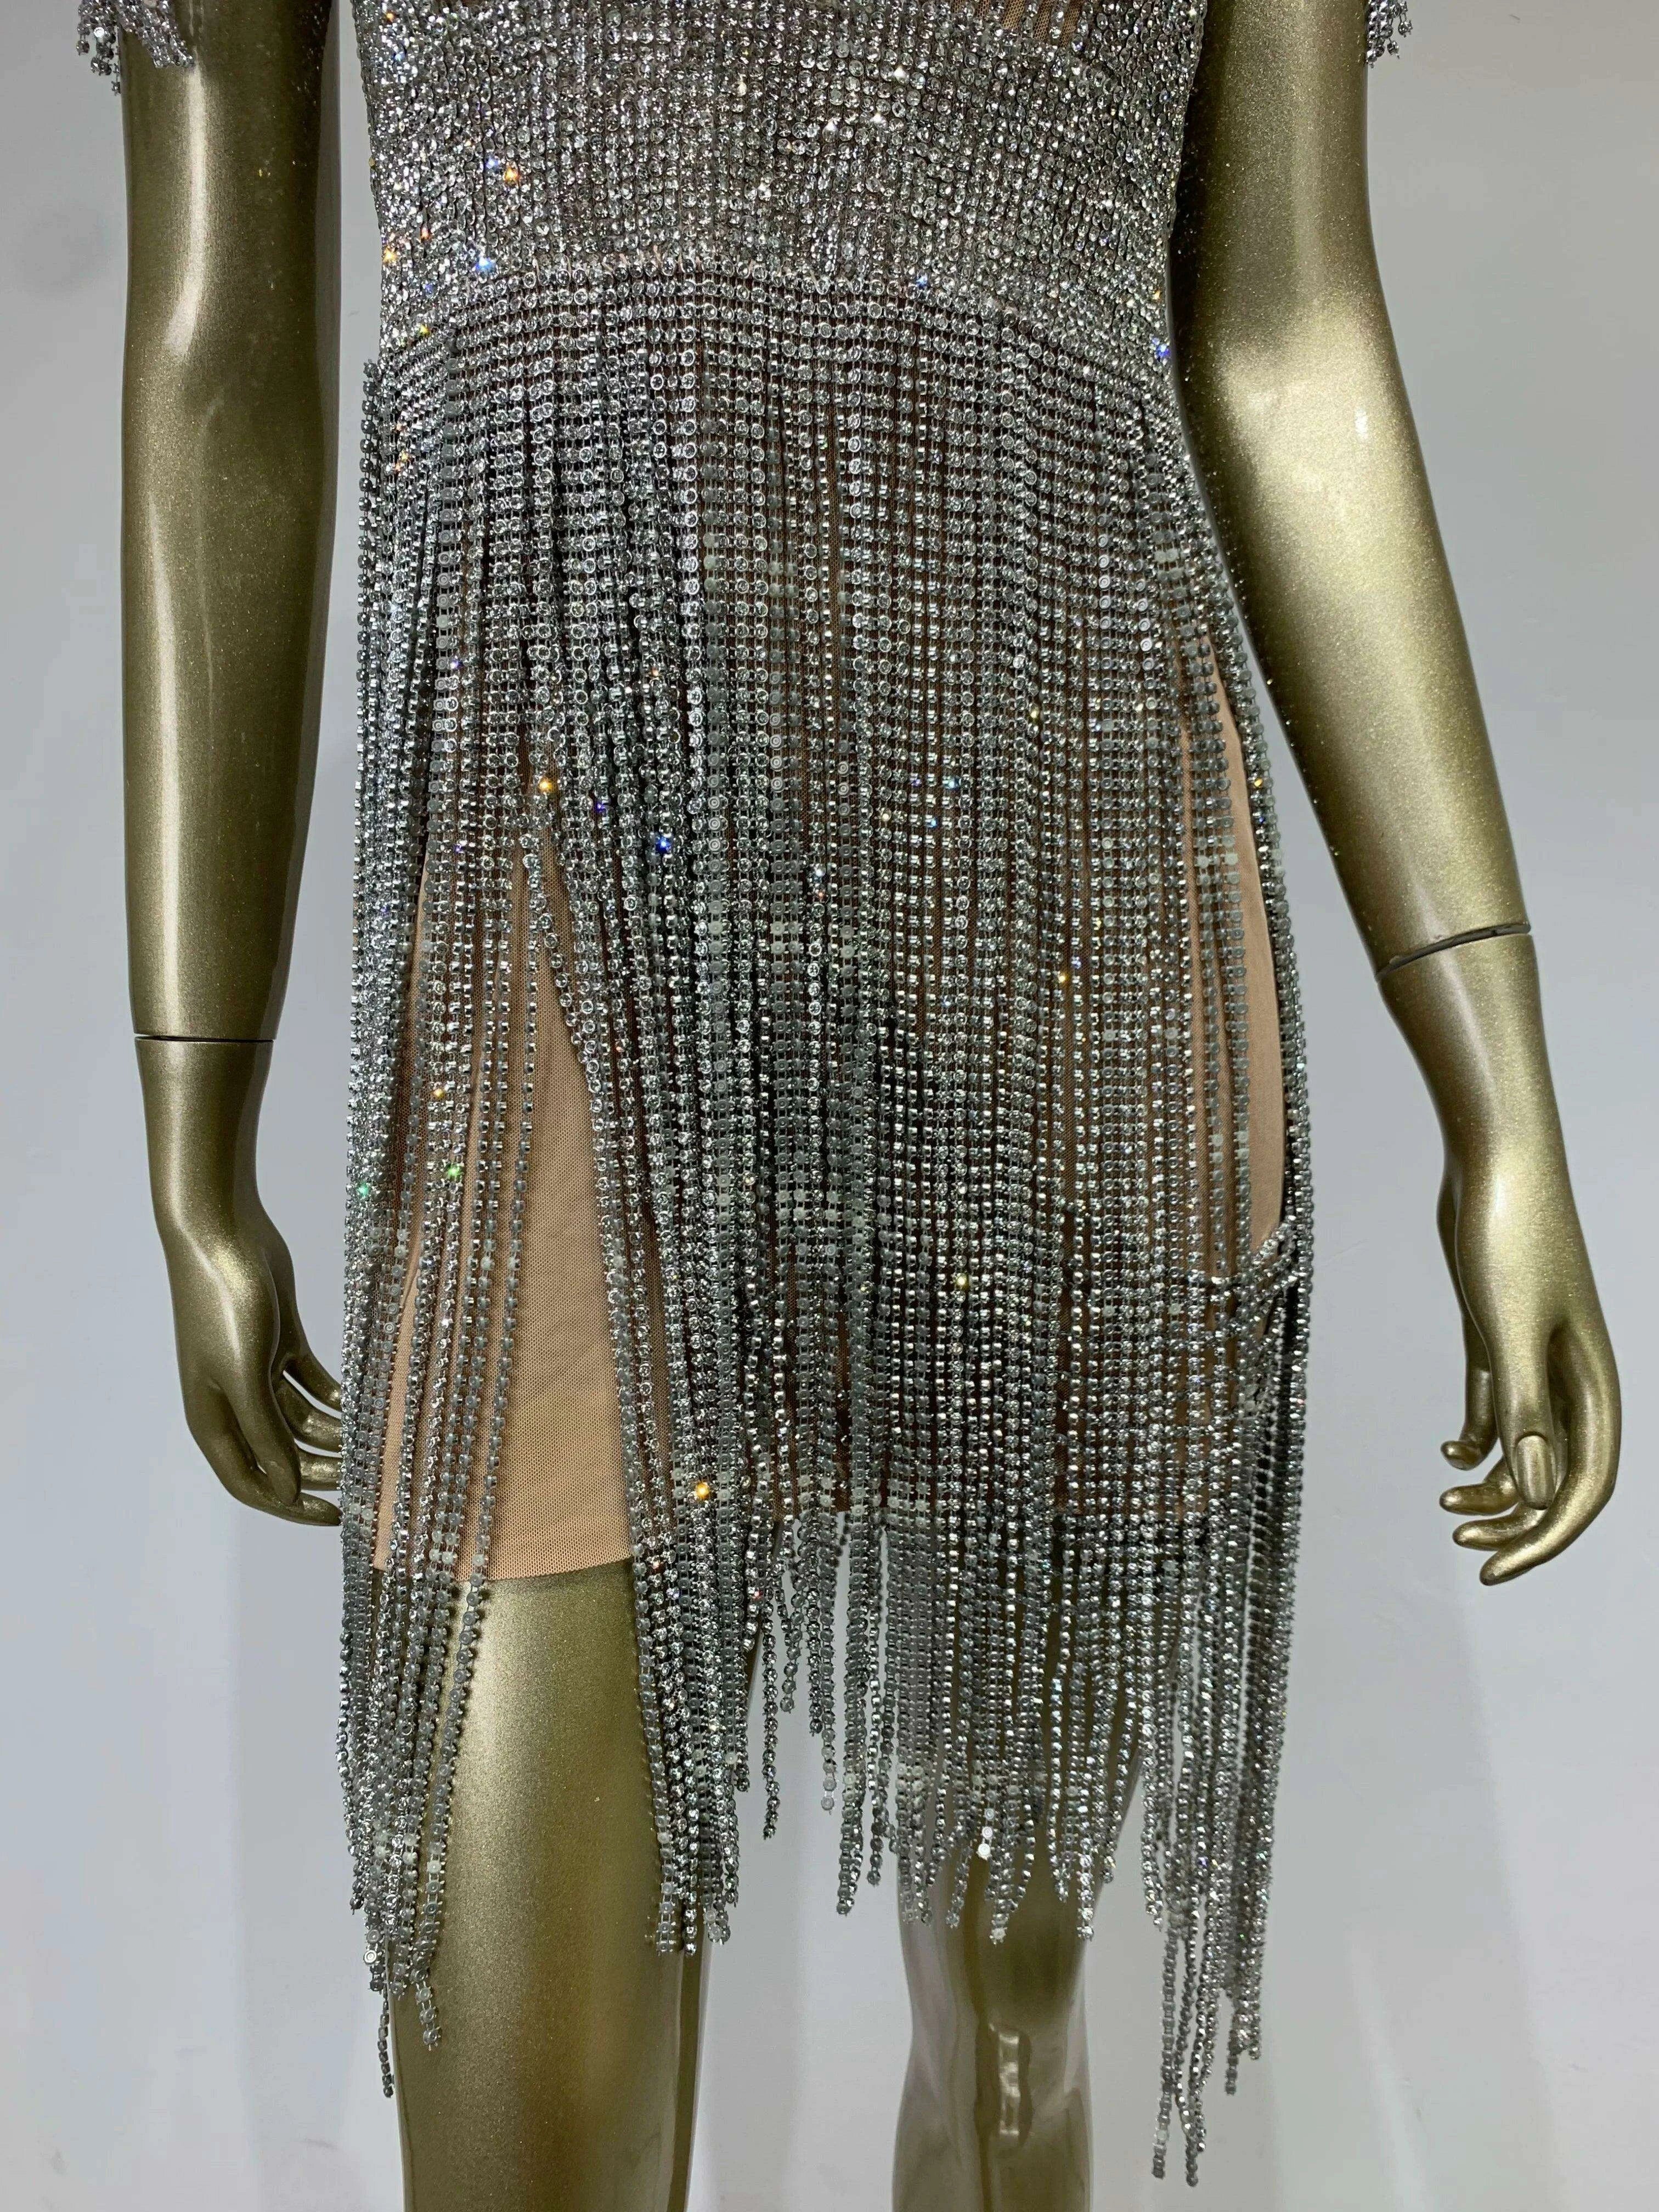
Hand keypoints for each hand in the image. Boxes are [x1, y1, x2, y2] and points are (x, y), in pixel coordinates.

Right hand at [138, 1036, 340, 1527]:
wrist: (222, 1233)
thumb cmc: (224, 1307)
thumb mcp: (245, 1378)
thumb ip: (265, 1434)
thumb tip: (285, 1487)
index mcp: (212, 1417)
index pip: (251, 1482)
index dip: (291, 1505)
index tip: (339, 1517)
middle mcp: (232, 1400)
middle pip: (281, 1455)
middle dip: (322, 1472)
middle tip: (371, 1480)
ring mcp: (256, 1369)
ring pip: (300, 1420)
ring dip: (334, 1436)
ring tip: (378, 1445)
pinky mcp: (281, 1339)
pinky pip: (312, 1383)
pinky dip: (336, 1398)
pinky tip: (367, 1406)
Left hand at [1433, 1144, 1618, 1583]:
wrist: (1491, 1159)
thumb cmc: (1509, 1233)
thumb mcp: (1508, 1326)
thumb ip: (1525, 1407)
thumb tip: (1538, 1490)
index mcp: (1594, 1383)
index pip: (1585, 1487)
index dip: (1545, 1538)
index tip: (1493, 1570)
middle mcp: (1573, 1377)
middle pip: (1558, 1477)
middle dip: (1517, 1520)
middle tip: (1460, 1540)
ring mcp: (1536, 1356)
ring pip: (1526, 1447)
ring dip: (1495, 1484)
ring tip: (1445, 1498)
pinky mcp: (1499, 1335)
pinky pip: (1498, 1408)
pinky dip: (1478, 1439)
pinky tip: (1448, 1454)